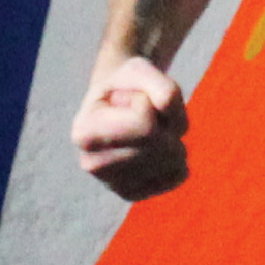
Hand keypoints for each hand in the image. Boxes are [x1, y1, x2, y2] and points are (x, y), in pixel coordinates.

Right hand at [73, 56, 190, 199]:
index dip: (148, 102)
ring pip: (173, 161)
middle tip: (145, 114)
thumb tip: (171, 115)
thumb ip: (161, 85)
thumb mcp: (140, 69)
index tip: (131, 99)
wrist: (115, 106)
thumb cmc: (126, 86)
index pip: (144, 124)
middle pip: (160, 145)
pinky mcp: (133, 194)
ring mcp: (112, 185)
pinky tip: (154, 148)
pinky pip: (179, 175)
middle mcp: (92, 164)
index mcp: (85, 132)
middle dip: (165, 122)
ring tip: (149, 130)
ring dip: (172, 137)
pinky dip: (177, 155)